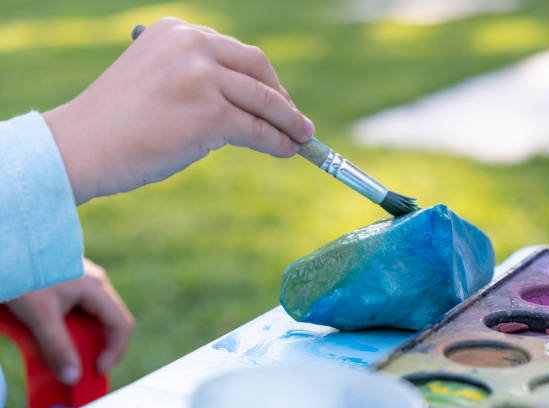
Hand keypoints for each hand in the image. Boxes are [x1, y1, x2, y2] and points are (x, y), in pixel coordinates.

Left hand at [7, 259, 133, 384]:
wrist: (12, 247)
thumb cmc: (27, 275)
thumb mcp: (40, 316)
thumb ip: (57, 346)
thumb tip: (72, 376)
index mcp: (97, 289)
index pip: (121, 325)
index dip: (115, 350)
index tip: (97, 369)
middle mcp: (97, 284)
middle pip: (111, 320)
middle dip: (102, 345)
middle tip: (86, 363)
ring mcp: (86, 282)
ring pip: (98, 314)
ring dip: (88, 334)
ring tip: (69, 346)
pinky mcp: (73, 282)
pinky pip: (85, 308)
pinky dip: (78, 325)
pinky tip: (59, 328)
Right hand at [43, 17, 313, 204]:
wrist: (80, 147)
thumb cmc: (114, 124)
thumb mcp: (156, 82)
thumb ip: (195, 80)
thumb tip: (241, 107)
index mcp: (177, 31)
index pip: (234, 51)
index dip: (261, 77)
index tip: (272, 96)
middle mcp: (192, 45)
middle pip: (257, 67)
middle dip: (280, 95)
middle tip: (293, 118)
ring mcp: (203, 77)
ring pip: (262, 99)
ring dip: (288, 121)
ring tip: (301, 138)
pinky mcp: (210, 113)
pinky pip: (257, 128)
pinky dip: (277, 141)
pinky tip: (287, 150)